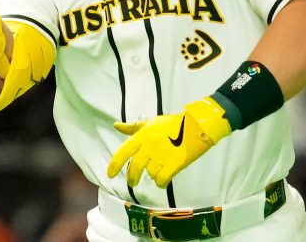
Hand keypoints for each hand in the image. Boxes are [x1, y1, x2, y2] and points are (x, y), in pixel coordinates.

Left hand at [107, 97, 230, 187]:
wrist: (196, 127)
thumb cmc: (173, 124)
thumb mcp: (151, 122)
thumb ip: (133, 127)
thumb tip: (117, 125)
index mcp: (142, 136)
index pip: (123, 151)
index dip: (114, 164)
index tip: (109, 174)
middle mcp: (149, 147)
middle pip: (135, 168)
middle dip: (132, 177)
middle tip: (132, 181)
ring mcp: (161, 157)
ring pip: (150, 173)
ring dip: (153, 174)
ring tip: (159, 169)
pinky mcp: (173, 165)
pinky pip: (161, 180)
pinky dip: (161, 182)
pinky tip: (164, 179)